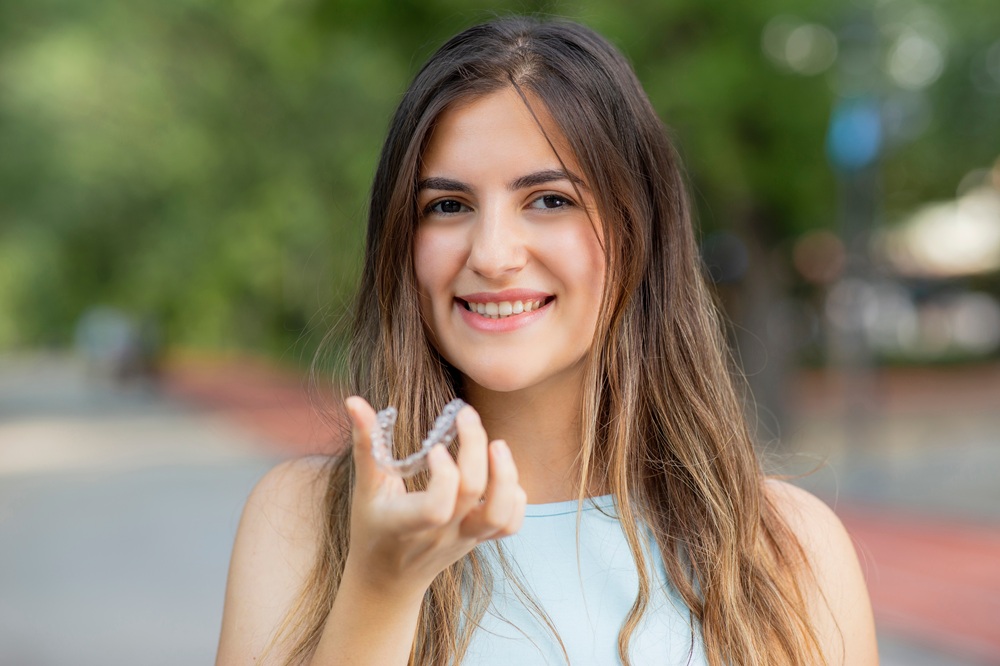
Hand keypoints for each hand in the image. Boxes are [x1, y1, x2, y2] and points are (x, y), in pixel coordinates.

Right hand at [342, 396, 526, 597]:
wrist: (389, 580)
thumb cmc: (372, 527)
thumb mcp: (365, 487)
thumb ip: (366, 443)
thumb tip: (354, 400)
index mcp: (406, 524)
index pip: (437, 507)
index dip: (444, 475)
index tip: (436, 448)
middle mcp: (440, 534)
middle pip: (472, 493)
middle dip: (475, 447)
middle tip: (466, 415)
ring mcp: (464, 539)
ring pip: (499, 515)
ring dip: (506, 476)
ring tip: (497, 444)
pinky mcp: (479, 540)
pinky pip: (509, 526)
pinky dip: (516, 498)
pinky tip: (501, 472)